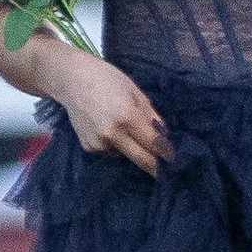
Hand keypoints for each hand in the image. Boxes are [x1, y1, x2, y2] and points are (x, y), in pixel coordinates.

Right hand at [54, 53, 172, 176]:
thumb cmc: (108, 79)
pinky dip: (117, 145)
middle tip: (169, 171)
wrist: (72, 80)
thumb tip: (165, 137)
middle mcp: (112, 135)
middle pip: (143, 160)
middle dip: (158, 167)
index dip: (168, 155)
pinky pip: (111, 152)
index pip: (154, 144)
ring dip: (134, 150)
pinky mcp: (89, 148)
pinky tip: (109, 128)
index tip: (178, 162)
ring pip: (127, 155)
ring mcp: (98, 144)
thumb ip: (152, 117)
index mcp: (127, 117)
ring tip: (127, 130)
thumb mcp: (136, 92)